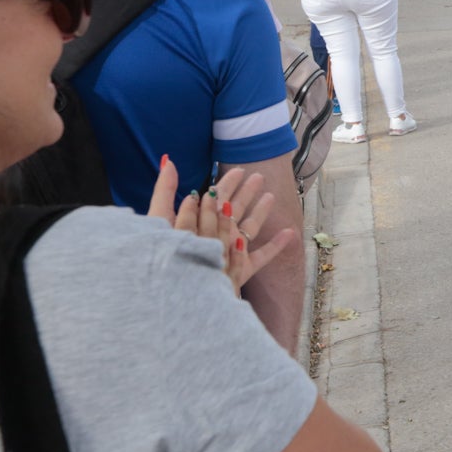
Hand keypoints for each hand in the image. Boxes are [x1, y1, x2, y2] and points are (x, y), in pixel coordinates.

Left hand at [148, 159, 294, 291]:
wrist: (174, 290)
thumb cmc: (162, 255)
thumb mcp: (161, 217)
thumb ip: (166, 190)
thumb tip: (169, 161)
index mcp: (198, 223)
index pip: (216, 198)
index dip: (227, 183)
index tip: (239, 169)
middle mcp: (216, 236)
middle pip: (235, 209)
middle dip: (246, 192)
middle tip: (258, 176)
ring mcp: (229, 253)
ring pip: (250, 227)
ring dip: (261, 211)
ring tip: (270, 196)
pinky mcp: (240, 270)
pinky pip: (262, 256)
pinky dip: (277, 245)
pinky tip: (290, 233)